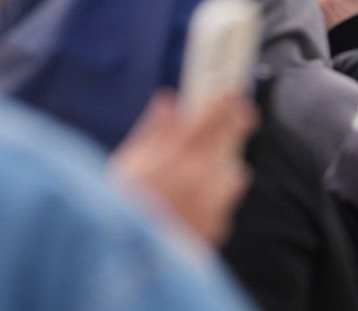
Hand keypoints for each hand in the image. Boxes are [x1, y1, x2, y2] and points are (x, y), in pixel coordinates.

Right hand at [110, 90, 254, 247]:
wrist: (121, 266)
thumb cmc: (116, 208)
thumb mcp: (125, 164)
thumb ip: (152, 132)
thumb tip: (168, 101)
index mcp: (175, 158)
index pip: (211, 117)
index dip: (224, 100)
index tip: (232, 91)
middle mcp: (200, 179)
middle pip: (231, 139)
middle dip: (237, 122)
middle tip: (240, 112)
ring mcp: (212, 206)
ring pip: (235, 172)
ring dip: (226, 164)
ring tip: (207, 164)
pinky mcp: (216, 229)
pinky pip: (226, 204)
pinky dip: (217, 197)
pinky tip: (197, 199)